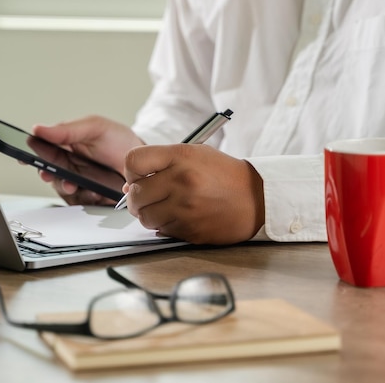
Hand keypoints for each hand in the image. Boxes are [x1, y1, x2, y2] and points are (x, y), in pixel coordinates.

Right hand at [32, 115, 143, 204]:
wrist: (144, 162)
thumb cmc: (119, 140)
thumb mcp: (94, 127)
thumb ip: (67, 130)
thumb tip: (38, 129)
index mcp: (64, 144)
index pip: (40, 149)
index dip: (29, 155)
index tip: (24, 158)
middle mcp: (67, 164)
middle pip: (48, 172)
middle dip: (47, 175)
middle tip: (49, 175)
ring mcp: (77, 181)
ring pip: (61, 188)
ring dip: (65, 187)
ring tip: (72, 185)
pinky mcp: (88, 196)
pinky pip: (79, 201)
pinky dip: (84, 197)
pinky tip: (93, 192)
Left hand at [123, 144, 264, 243]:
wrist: (257, 198)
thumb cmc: (223, 175)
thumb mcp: (194, 154)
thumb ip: (161, 164)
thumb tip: (127, 187)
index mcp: (180, 156)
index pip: (133, 161)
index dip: (131, 171)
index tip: (139, 176)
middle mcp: (181, 181)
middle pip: (135, 193)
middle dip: (136, 197)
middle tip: (148, 196)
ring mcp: (186, 208)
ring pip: (145, 216)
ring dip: (149, 214)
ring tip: (164, 207)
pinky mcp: (191, 230)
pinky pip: (161, 230)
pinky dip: (164, 226)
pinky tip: (179, 217)